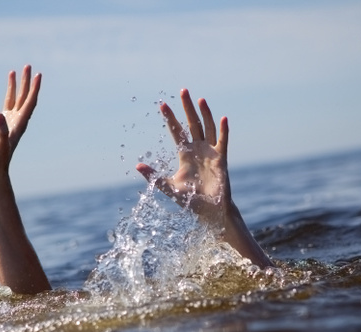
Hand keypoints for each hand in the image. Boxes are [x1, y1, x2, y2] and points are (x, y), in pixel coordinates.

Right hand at [0, 65, 41, 173]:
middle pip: (22, 97)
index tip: (38, 75)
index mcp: (20, 124)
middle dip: (26, 82)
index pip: (30, 102)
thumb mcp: (1, 145)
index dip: (35, 88)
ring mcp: (5, 122)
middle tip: (28, 66)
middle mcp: (15, 120)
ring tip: (12, 71)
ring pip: (10, 100)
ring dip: (12, 86)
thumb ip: (1, 130)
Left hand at [137, 89, 272, 266]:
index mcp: (185, 154)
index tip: (162, 104)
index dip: (170, 118)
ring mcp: (210, 152)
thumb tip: (137, 166)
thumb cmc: (190, 200)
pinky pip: (223, 141)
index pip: (176, 131)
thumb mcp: (168, 186)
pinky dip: (223, 130)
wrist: (209, 210)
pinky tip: (223, 118)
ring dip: (204, 114)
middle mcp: (198, 149)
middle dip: (187, 107)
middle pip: (192, 123)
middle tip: (183, 91)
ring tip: (201, 100)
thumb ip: (154, 176)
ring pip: (207, 128)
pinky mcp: (222, 159)